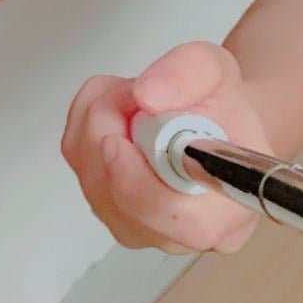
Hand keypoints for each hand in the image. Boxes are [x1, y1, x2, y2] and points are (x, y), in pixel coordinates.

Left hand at [60, 41, 274, 255]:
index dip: (136, 184)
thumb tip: (148, 97)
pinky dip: (86, 122)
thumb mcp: (218, 68)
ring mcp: (136, 224)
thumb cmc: (222, 105)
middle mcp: (178, 233)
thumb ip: (189, 74)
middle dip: (109, 129)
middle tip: (133, 91)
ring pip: (91, 174)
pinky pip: (78, 159)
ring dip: (99, 120)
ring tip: (134, 98)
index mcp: (224, 214)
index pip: (174, 219)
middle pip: (118, 198)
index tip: (115, 142)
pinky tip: (118, 110)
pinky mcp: (105, 201)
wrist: (213, 119)